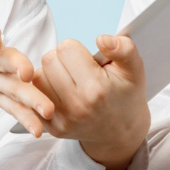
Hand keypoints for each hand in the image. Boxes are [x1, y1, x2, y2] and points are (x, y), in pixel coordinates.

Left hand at [35, 35, 149, 169]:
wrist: (121, 131)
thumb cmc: (126, 94)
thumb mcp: (134, 68)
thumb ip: (124, 48)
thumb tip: (102, 39)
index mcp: (96, 88)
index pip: (66, 48)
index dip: (76, 49)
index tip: (87, 60)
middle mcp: (76, 105)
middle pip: (49, 60)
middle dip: (62, 59)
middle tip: (77, 69)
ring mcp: (63, 119)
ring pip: (37, 77)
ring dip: (51, 74)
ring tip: (69, 80)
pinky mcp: (52, 128)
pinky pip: (35, 97)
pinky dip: (45, 91)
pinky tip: (60, 92)